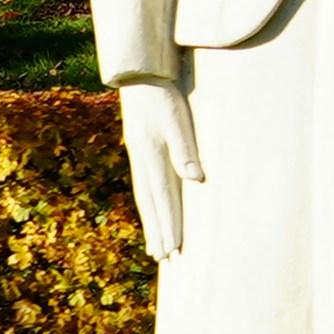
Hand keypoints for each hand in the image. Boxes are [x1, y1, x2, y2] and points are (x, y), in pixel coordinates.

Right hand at [118, 79, 197, 259]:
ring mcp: (138, 157)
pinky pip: (145, 186)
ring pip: (145, 198)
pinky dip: (149, 206)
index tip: (175, 249)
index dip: (170, 224)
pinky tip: (152, 213)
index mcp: (150, 157)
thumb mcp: (177, 119)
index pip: (163, 198)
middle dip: (159, 232)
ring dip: (152, 223)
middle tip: (164, 259)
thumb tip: (195, 180)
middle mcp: (141, 161)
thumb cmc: (161, 95)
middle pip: (151, 205)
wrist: (137, 75)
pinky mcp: (140, 151)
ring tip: (156, 247)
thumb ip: (185, 149)